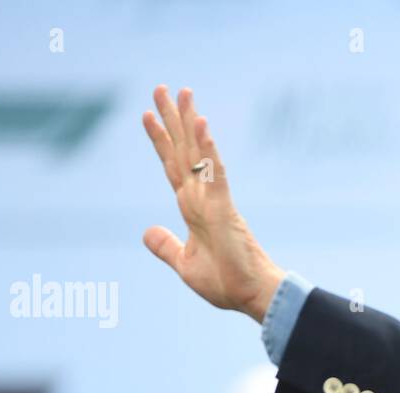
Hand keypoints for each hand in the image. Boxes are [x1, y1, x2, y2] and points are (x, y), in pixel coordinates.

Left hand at [142, 86, 284, 320]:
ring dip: (189, 122)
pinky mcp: (224, 209)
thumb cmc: (226, 284)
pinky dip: (208, 149)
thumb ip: (166, 246)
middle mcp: (202, 198)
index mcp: (193, 210)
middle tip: (161, 87)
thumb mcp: (185, 264)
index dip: (160, 141)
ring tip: (181, 92)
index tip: (148, 115)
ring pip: (198, 153)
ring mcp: (214, 201)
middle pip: (183, 151)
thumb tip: (147, 231)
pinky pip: (214, 173)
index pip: (173, 167)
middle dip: (171, 119)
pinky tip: (201, 124)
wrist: (252, 297)